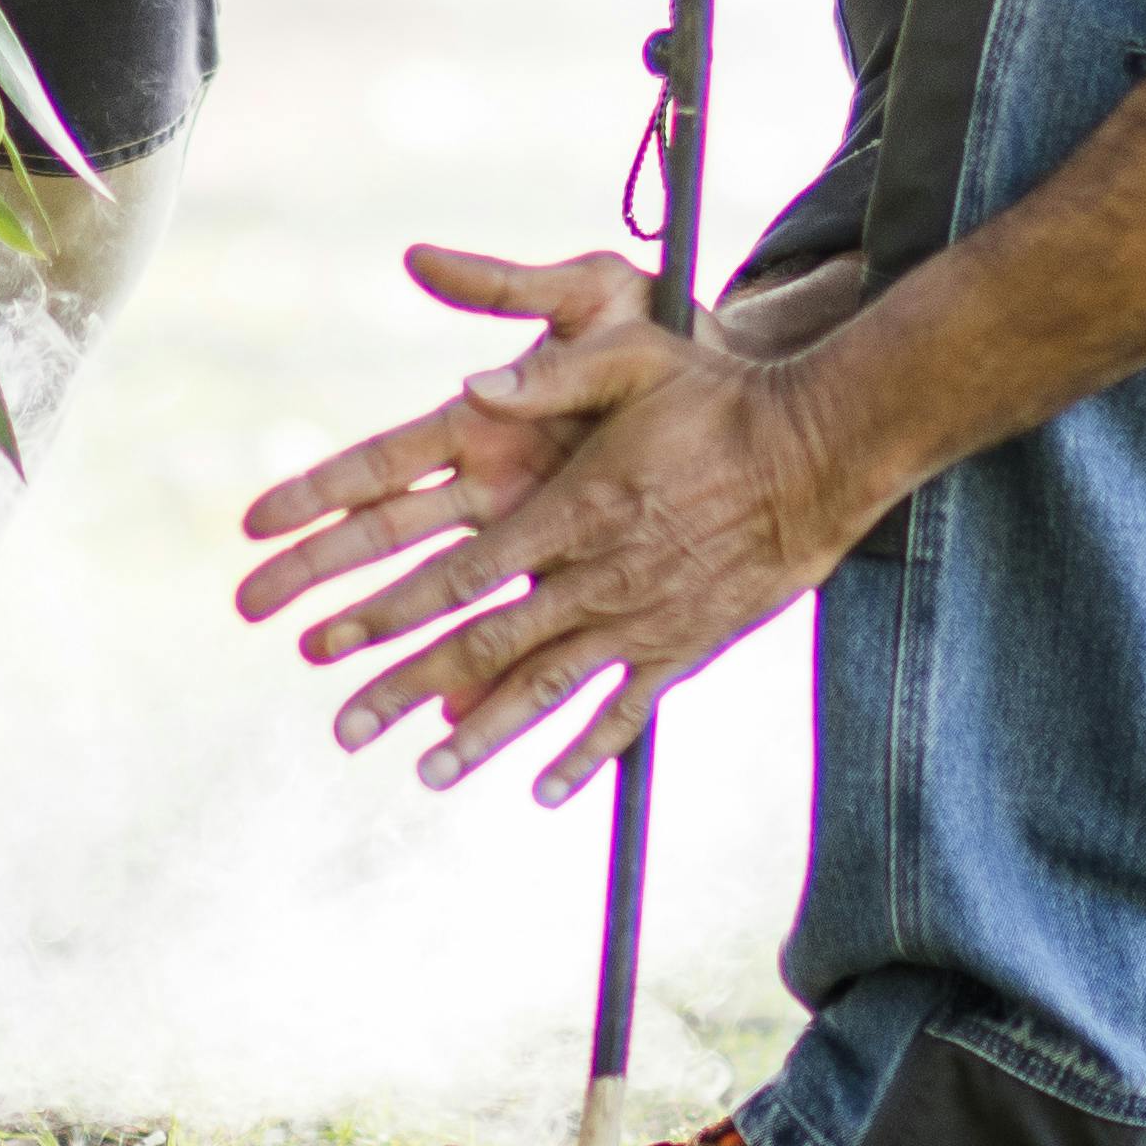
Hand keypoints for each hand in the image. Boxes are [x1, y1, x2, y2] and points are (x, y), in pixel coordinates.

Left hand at [235, 245, 886, 804]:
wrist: (818, 452)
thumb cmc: (718, 395)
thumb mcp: (629, 356)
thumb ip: (546, 373)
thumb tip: (468, 384)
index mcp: (569, 511)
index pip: (458, 577)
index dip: (387, 614)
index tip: (326, 645)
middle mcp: (597, 578)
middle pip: (484, 645)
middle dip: (407, 689)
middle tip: (342, 730)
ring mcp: (643, 620)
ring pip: (546, 690)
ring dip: (482, 734)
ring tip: (426, 775)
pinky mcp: (686, 645)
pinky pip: (627, 712)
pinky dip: (586, 755)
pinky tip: (545, 789)